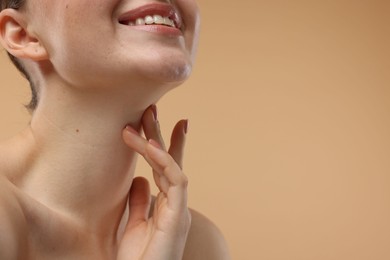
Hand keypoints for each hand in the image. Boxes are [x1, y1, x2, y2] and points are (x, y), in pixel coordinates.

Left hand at [117, 105, 189, 259]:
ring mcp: (179, 208)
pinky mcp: (179, 216)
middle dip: (161, 133)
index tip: (167, 120)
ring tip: (144, 116)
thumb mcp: (134, 225)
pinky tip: (150, 145)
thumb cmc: (140, 259)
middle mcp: (175, 202)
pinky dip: (164, 161)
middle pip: (170, 161)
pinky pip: (175, 181)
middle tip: (151, 107)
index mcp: (166, 203)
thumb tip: (139, 179)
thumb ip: (139, 202)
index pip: (167, 168)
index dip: (168, 143)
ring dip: (157, 140)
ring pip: (172, 165)